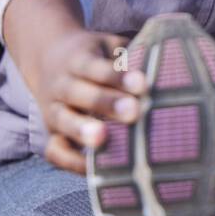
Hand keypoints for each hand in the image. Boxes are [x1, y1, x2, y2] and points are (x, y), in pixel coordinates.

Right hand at [32, 27, 147, 174]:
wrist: (47, 58)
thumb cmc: (96, 56)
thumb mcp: (109, 46)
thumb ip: (129, 55)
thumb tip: (166, 66)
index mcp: (78, 59)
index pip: (96, 66)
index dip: (118, 76)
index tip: (143, 84)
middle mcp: (61, 85)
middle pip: (79, 92)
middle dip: (105, 102)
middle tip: (133, 111)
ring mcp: (53, 111)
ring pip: (63, 120)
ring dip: (82, 131)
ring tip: (103, 140)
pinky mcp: (51, 135)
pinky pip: (55, 152)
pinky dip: (71, 162)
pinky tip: (94, 169)